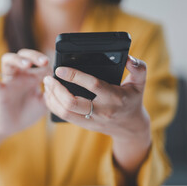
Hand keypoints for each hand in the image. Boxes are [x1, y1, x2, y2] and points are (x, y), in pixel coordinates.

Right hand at [0, 49, 50, 138]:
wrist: (15, 126)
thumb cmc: (29, 112)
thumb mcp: (45, 103)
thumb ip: (51, 93)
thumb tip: (57, 82)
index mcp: (33, 76)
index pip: (40, 62)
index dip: (48, 64)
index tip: (57, 71)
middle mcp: (21, 75)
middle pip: (24, 55)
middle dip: (34, 56)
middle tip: (44, 62)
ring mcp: (9, 81)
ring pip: (8, 60)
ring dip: (18, 60)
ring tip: (27, 65)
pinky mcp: (0, 91)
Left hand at [43, 55, 150, 174]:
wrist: (130, 127)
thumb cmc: (133, 100)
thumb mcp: (140, 83)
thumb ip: (138, 68)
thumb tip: (129, 58)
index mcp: (114, 97)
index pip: (92, 85)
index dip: (74, 76)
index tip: (60, 69)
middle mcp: (101, 110)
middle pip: (72, 103)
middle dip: (57, 90)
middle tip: (48, 78)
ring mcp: (91, 120)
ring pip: (65, 112)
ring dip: (52, 98)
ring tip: (47, 85)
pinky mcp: (84, 125)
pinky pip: (64, 117)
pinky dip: (53, 106)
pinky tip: (49, 96)